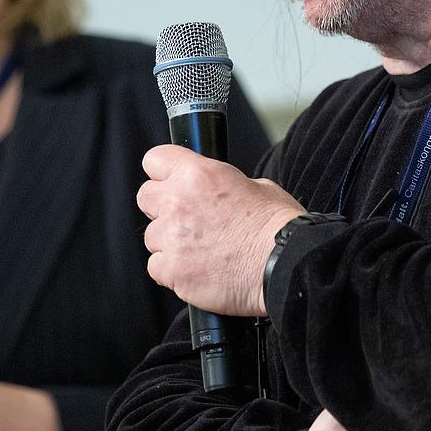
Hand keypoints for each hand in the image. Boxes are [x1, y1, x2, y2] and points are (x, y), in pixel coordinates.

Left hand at [137, 144, 304, 315]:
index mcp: (198, 174)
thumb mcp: (258, 187)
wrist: (285, 266)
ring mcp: (172, 238)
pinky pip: (157, 267)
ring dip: (170, 243)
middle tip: (186, 220)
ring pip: (151, 237)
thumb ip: (225, 184)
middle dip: (161, 208)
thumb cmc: (278, 229)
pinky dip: (173, 272)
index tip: (170, 182)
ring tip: (201, 251)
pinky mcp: (172, 270)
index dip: (163, 172)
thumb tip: (218, 191)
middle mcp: (179, 202)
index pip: (155, 159)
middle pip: (145, 197)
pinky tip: (198, 271)